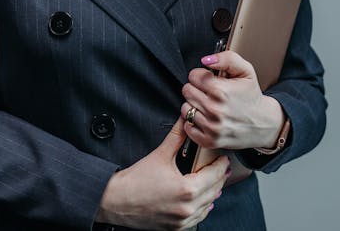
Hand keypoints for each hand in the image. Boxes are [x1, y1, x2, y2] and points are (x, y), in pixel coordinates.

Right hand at [95, 118, 229, 229]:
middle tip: (220, 166)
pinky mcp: (177, 228)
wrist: (116, 200)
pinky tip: (202, 200)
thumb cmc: (136, 179)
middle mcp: (188, 207)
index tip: (223, 158)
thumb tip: (186, 119)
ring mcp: (183, 220)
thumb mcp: (160, 154)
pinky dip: (202, 207)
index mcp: (187, 189)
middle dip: (219, 177)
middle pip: (215, 190)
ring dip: (212, 192)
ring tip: (212, 180)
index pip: (215, 174)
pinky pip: (198, 218)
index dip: (221, 164)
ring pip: (209, 205)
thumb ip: (177, 136)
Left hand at [181, 50, 284, 150]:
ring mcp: (212, 127)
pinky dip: (193, 122)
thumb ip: (226, 59)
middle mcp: (215, 110)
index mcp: (221, 91)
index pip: (193, 76)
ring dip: (194, 105)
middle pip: (187, 91)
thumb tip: (206, 60)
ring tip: (208, 105)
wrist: (263, 124)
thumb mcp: (245, 71)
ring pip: (185, 108)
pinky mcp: (209, 141)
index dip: (201, 75)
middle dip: (196, 89)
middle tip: (209, 93)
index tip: (210, 80)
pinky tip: (206, 118)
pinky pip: (187, 127)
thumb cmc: (251, 97)